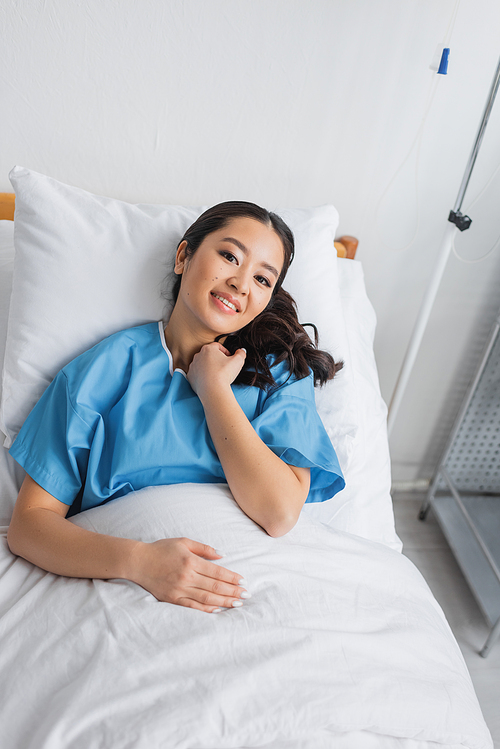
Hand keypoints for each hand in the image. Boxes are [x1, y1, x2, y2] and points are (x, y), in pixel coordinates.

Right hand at [131, 537, 248, 612]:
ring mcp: (179, 589)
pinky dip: (206, 609)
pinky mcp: (172, 599)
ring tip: (238, 603)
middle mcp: (186, 577)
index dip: (231, 577)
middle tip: (246, 594)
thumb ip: (204, 549)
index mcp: (190, 562)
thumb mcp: (184, 542)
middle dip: (233, 591)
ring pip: (206, 598)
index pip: (217, 572)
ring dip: (224, 601)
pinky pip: (192, 606)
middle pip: (215, 586)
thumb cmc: (161, 549)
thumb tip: (222, 555)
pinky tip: (218, 610)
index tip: (243, 581)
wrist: (138, 562)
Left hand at [187, 342, 245, 400]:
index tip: (229, 359)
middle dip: (216, 359)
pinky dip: (203, 376)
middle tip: (224, 367)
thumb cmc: (225, 373)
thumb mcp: (238, 361)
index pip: (218, 346)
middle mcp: (198, 355)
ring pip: (202, 364)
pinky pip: (197, 374)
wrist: (213, 390)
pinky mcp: (190, 376)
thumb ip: (241, 353)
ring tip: (217, 375)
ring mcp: (193, 366)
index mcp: (208, 349)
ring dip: (209, 368)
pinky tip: (210, 381)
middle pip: (209, 355)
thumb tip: (241, 351)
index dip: (225, 352)